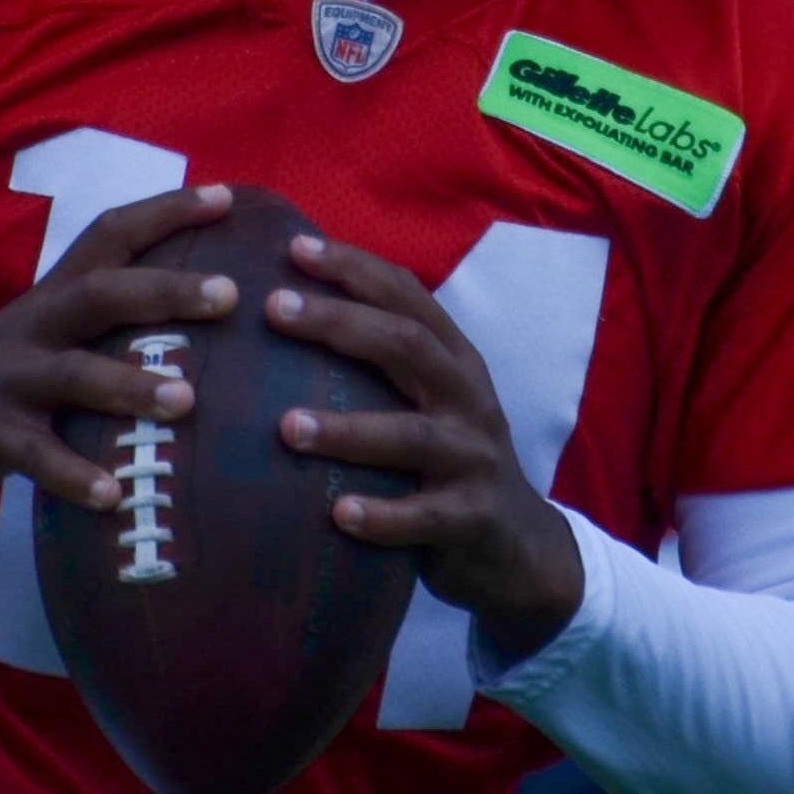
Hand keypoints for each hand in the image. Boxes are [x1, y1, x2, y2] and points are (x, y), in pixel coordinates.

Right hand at [0, 184, 241, 521]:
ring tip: (185, 401)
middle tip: (231, 295)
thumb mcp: (37, 348)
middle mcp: (31, 328)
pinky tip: (113, 495)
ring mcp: (4, 381)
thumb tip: (193, 344)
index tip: (225, 196)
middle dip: (166, 291)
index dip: (165, 213)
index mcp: (49, 302)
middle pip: (100, 292)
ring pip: (72, 372)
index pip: (109, 237)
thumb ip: (98, 338)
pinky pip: (34, 455)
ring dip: (129, 384)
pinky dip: (75, 475)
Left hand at [263, 231, 582, 664]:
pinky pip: (424, 518)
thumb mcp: (423, 400)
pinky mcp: (473, 519)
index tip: (293, 247)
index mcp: (453, 359)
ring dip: (348, 429)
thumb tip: (276, 313)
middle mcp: (468, 398)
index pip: (406, 296)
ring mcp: (474, 459)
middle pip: (407, 346)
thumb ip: (373, 363)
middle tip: (274, 309)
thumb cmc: (444, 460)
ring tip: (287, 427)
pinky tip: (338, 514)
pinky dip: (382, 517)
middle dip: (339, 323)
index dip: (354, 268)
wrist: (518, 545)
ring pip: (412, 435)